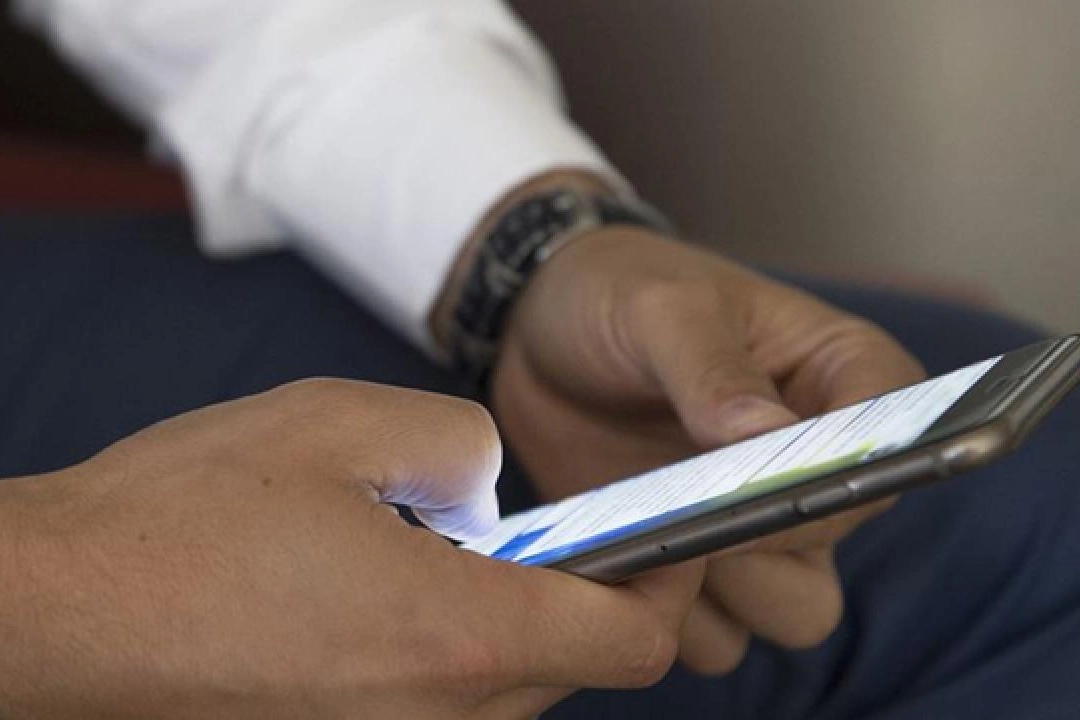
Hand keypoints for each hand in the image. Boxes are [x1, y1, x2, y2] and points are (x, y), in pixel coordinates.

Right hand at [0, 380, 703, 717]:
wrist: (59, 610)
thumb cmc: (187, 516)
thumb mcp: (341, 426)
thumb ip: (456, 443)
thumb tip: (490, 487)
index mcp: (455, 638)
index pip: (630, 640)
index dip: (667, 584)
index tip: (664, 539)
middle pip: (573, 665)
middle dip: (582, 595)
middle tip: (542, 527)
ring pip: (507, 691)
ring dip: (509, 623)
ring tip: (442, 552)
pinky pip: (441, 708)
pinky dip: (449, 653)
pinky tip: (383, 596)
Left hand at [492, 227, 924, 674]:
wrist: (540, 330)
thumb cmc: (621, 292)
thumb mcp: (664, 309)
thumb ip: (713, 370)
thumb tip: (768, 438)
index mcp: (842, 378)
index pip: (888, 453)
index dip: (833, 482)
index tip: (756, 479)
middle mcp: (817, 464)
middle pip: (836, 551)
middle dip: (766, 550)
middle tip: (688, 512)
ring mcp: (758, 520)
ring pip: (789, 610)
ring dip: (720, 593)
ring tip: (645, 533)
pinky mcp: (700, 561)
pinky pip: (715, 634)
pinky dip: (670, 618)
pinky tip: (618, 560)